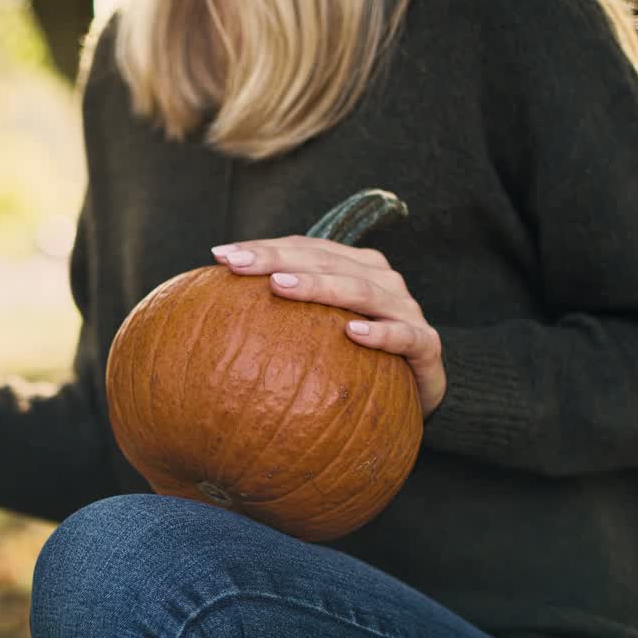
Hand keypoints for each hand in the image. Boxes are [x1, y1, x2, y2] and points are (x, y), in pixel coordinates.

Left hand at [212, 237, 446, 416]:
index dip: (264, 248)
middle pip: (326, 261)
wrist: (421, 389)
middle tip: (238, 264)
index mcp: (354, 266)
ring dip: (320, 286)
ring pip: (361, 290)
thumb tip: (211, 310)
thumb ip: (281, 313)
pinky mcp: (425, 345)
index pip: (304, 249)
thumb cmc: (359, 357)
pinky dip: (380, 333)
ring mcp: (405, 309)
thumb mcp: (319, 331)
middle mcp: (381, 280)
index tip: (219, 255)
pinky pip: (403, 336)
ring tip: (279, 287)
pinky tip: (352, 333)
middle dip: (278, 260)